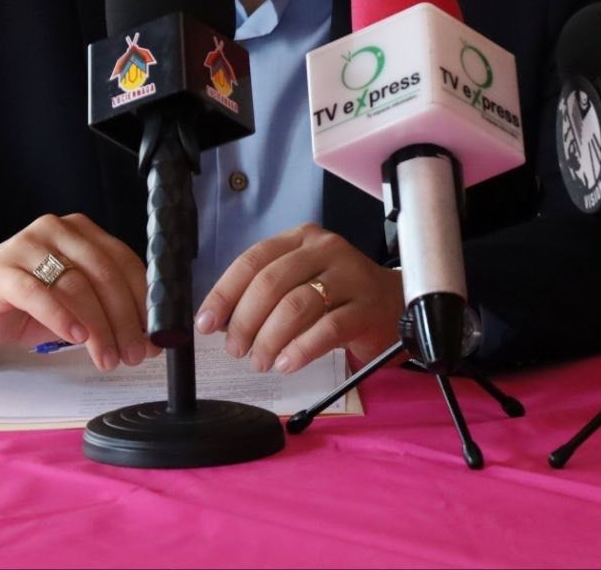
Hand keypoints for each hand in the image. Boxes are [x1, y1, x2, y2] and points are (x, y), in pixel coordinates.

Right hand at [0, 213, 159, 371]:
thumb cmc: (22, 303)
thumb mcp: (71, 305)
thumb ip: (104, 313)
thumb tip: (147, 342)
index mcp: (81, 231)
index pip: (123, 261)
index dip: (143, 299)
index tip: (155, 335)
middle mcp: (57, 230)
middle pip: (103, 273)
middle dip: (124, 319)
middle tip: (134, 355)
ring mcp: (27, 245)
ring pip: (76, 285)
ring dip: (98, 327)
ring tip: (108, 358)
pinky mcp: (2, 270)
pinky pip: (38, 293)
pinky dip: (61, 316)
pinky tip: (76, 339)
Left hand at [194, 223, 404, 374]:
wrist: (394, 303)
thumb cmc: (339, 295)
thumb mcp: (301, 282)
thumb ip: (265, 294)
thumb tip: (219, 321)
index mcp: (300, 239)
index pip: (253, 260)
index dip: (225, 293)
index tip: (206, 323)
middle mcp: (324, 249)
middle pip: (271, 282)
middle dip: (245, 320)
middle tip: (236, 349)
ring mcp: (349, 275)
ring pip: (297, 305)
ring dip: (270, 338)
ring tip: (261, 361)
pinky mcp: (367, 306)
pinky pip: (328, 328)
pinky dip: (301, 349)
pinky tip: (287, 363)